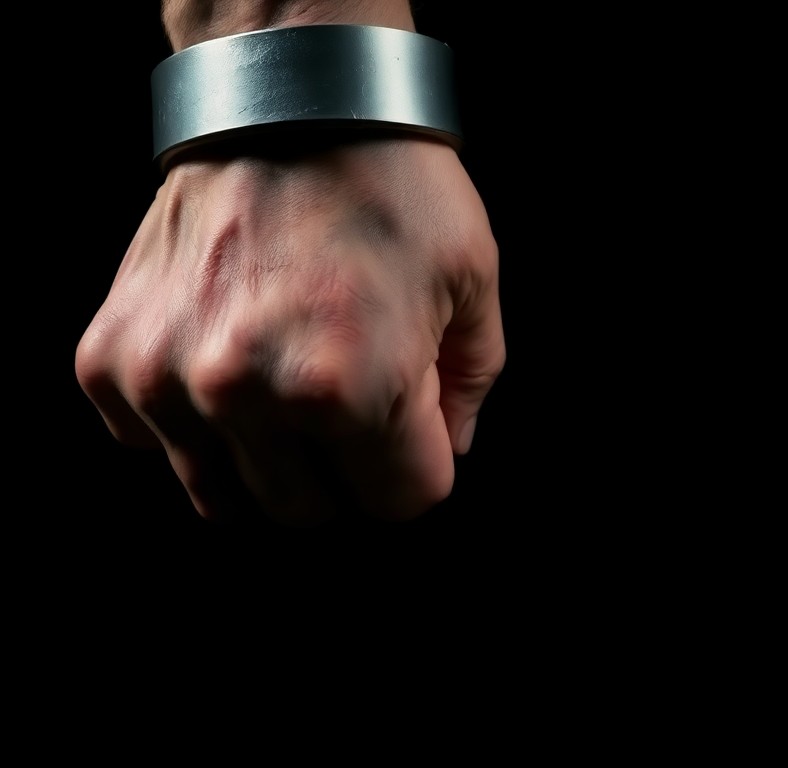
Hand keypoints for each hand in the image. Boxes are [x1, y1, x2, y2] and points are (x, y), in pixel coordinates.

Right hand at [76, 136, 503, 524]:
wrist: (292, 103)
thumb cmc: (392, 186)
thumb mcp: (473, 285)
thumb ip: (468, 390)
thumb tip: (443, 450)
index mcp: (353, 387)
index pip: (400, 502)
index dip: (417, 463)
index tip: (412, 422)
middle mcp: (251, 394)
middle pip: (308, 509)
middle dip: (344, 467)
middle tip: (350, 396)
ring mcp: (169, 379)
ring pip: (224, 494)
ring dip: (264, 455)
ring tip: (286, 380)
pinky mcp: (111, 360)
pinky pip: (150, 443)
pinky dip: (189, 419)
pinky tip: (224, 358)